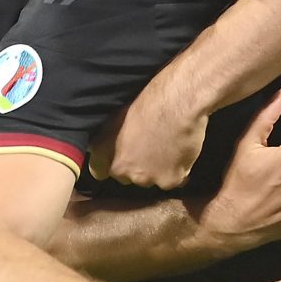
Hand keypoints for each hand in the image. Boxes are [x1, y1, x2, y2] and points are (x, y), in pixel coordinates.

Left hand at [91, 63, 211, 188]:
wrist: (178, 103)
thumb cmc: (148, 101)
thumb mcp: (117, 115)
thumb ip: (108, 137)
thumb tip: (105, 146)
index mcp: (104, 152)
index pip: (99, 171)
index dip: (112, 162)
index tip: (122, 156)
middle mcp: (122, 170)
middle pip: (127, 178)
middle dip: (137, 167)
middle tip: (150, 148)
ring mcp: (146, 178)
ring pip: (150, 180)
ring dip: (157, 170)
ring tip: (168, 149)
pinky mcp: (168, 180)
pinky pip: (173, 180)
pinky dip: (178, 170)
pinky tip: (181, 153)